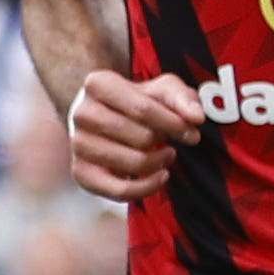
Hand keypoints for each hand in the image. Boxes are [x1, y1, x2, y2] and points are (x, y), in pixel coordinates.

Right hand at [69, 66, 202, 199]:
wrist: (106, 117)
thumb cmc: (136, 101)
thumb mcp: (161, 89)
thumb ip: (182, 98)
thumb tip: (196, 117)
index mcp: (98, 84)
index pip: (143, 109)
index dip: (174, 124)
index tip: (192, 130)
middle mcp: (82, 113)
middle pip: (141, 137)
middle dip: (166, 142)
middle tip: (175, 142)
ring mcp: (78, 144)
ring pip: (133, 163)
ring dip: (158, 162)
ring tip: (166, 155)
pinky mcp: (81, 172)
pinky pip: (119, 190)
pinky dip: (147, 188)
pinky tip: (160, 176)